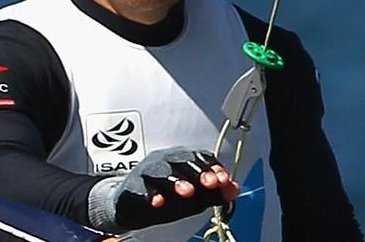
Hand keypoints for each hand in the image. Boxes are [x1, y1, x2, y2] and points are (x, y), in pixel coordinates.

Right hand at [88, 147, 238, 232]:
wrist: (131, 208)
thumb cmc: (165, 199)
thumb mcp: (193, 199)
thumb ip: (212, 194)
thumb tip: (234, 189)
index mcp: (183, 160)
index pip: (201, 157)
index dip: (213, 167)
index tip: (223, 180)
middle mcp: (165, 161)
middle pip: (183, 159)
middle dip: (198, 171)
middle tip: (209, 183)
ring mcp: (146, 172)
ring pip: (161, 170)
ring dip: (176, 180)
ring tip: (187, 191)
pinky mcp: (130, 187)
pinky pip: (139, 188)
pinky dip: (149, 194)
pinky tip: (157, 202)